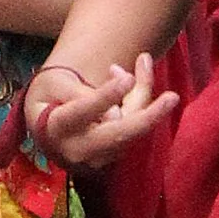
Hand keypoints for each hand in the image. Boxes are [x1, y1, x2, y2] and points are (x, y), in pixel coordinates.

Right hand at [24, 55, 180, 173]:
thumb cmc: (47, 98)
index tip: (126, 78)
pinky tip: (135, 77)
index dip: (104, 96)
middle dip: (147, 117)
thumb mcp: (53, 84)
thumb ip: (79, 94)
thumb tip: (117, 114)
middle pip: (118, 135)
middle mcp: (80, 149)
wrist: (45, 127)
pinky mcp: (116, 152)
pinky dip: (140, 99)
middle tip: (173, 97)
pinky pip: (135, 125)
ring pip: (132, 125)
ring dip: (143, 91)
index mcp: (56, 129)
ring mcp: (100, 156)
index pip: (82, 112)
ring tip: (143, 61)